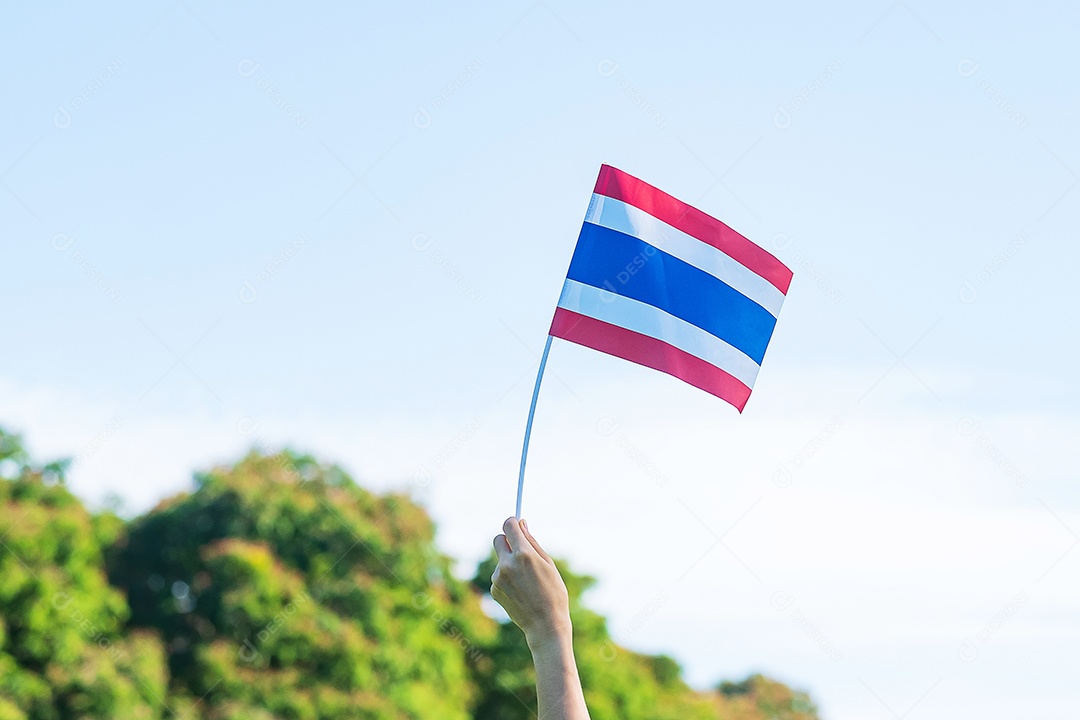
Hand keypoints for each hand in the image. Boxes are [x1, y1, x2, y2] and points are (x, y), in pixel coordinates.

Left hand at [491, 517, 570, 646]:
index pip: (508, 526)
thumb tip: (521, 524)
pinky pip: (499, 576)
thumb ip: (532, 542)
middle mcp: (507, 564)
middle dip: (507, 540)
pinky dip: (507, 578)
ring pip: (500, 560)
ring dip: (509, 564)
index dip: (513, 523)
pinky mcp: (494, 589)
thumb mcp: (548, 564)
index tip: (517, 524)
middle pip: (498, 540)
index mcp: (523, 555)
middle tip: (520, 550)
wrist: (545, 624)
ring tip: (527, 581)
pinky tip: (520, 591)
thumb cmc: (553, 592)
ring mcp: (498, 578)